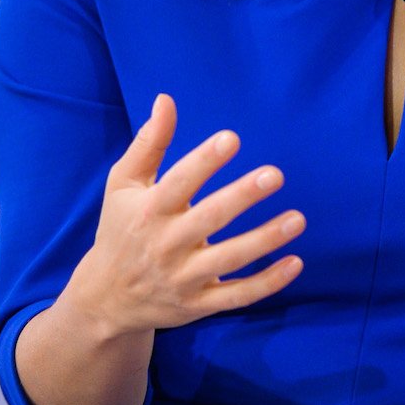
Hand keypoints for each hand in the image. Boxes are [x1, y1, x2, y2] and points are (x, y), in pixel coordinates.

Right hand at [61, 92, 304, 338]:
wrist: (106, 297)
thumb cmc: (121, 228)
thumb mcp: (123, 184)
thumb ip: (148, 143)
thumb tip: (166, 99)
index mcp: (147, 210)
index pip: (178, 183)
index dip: (204, 161)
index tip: (231, 139)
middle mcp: (165, 245)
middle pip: (208, 219)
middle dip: (242, 197)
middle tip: (275, 174)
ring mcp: (183, 278)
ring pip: (229, 259)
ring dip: (265, 240)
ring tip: (298, 219)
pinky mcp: (198, 305)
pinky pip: (236, 296)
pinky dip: (267, 283)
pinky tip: (295, 262)